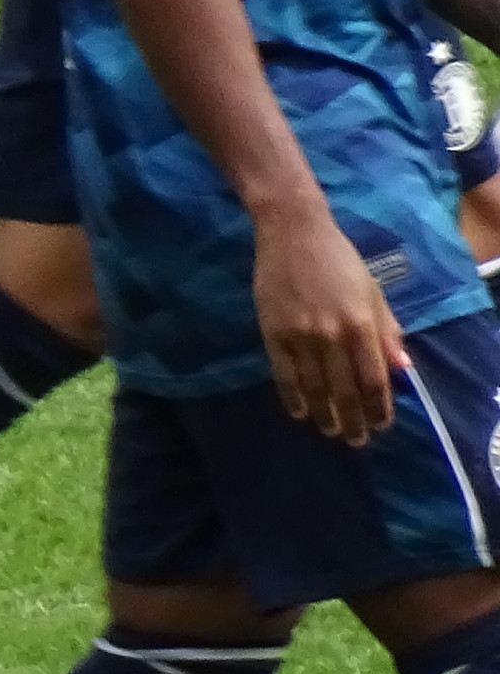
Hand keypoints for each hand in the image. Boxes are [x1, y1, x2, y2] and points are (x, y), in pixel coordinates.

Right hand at [255, 203, 406, 443]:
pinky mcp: (273, 332)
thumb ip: (386, 331)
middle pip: (345, 390)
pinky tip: (300, 412)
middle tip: (356, 440)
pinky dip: (293, 397)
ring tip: (330, 431)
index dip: (379, 408)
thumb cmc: (340, 260)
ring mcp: (300, 335)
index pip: (374, 379)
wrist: (293, 234)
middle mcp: (332, 334)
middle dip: (353, 419)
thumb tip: (401, 369)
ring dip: (324, 414)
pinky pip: (284, 374)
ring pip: (314, 387)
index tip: (381, 425)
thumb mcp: (372, 292)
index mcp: (361, 324)